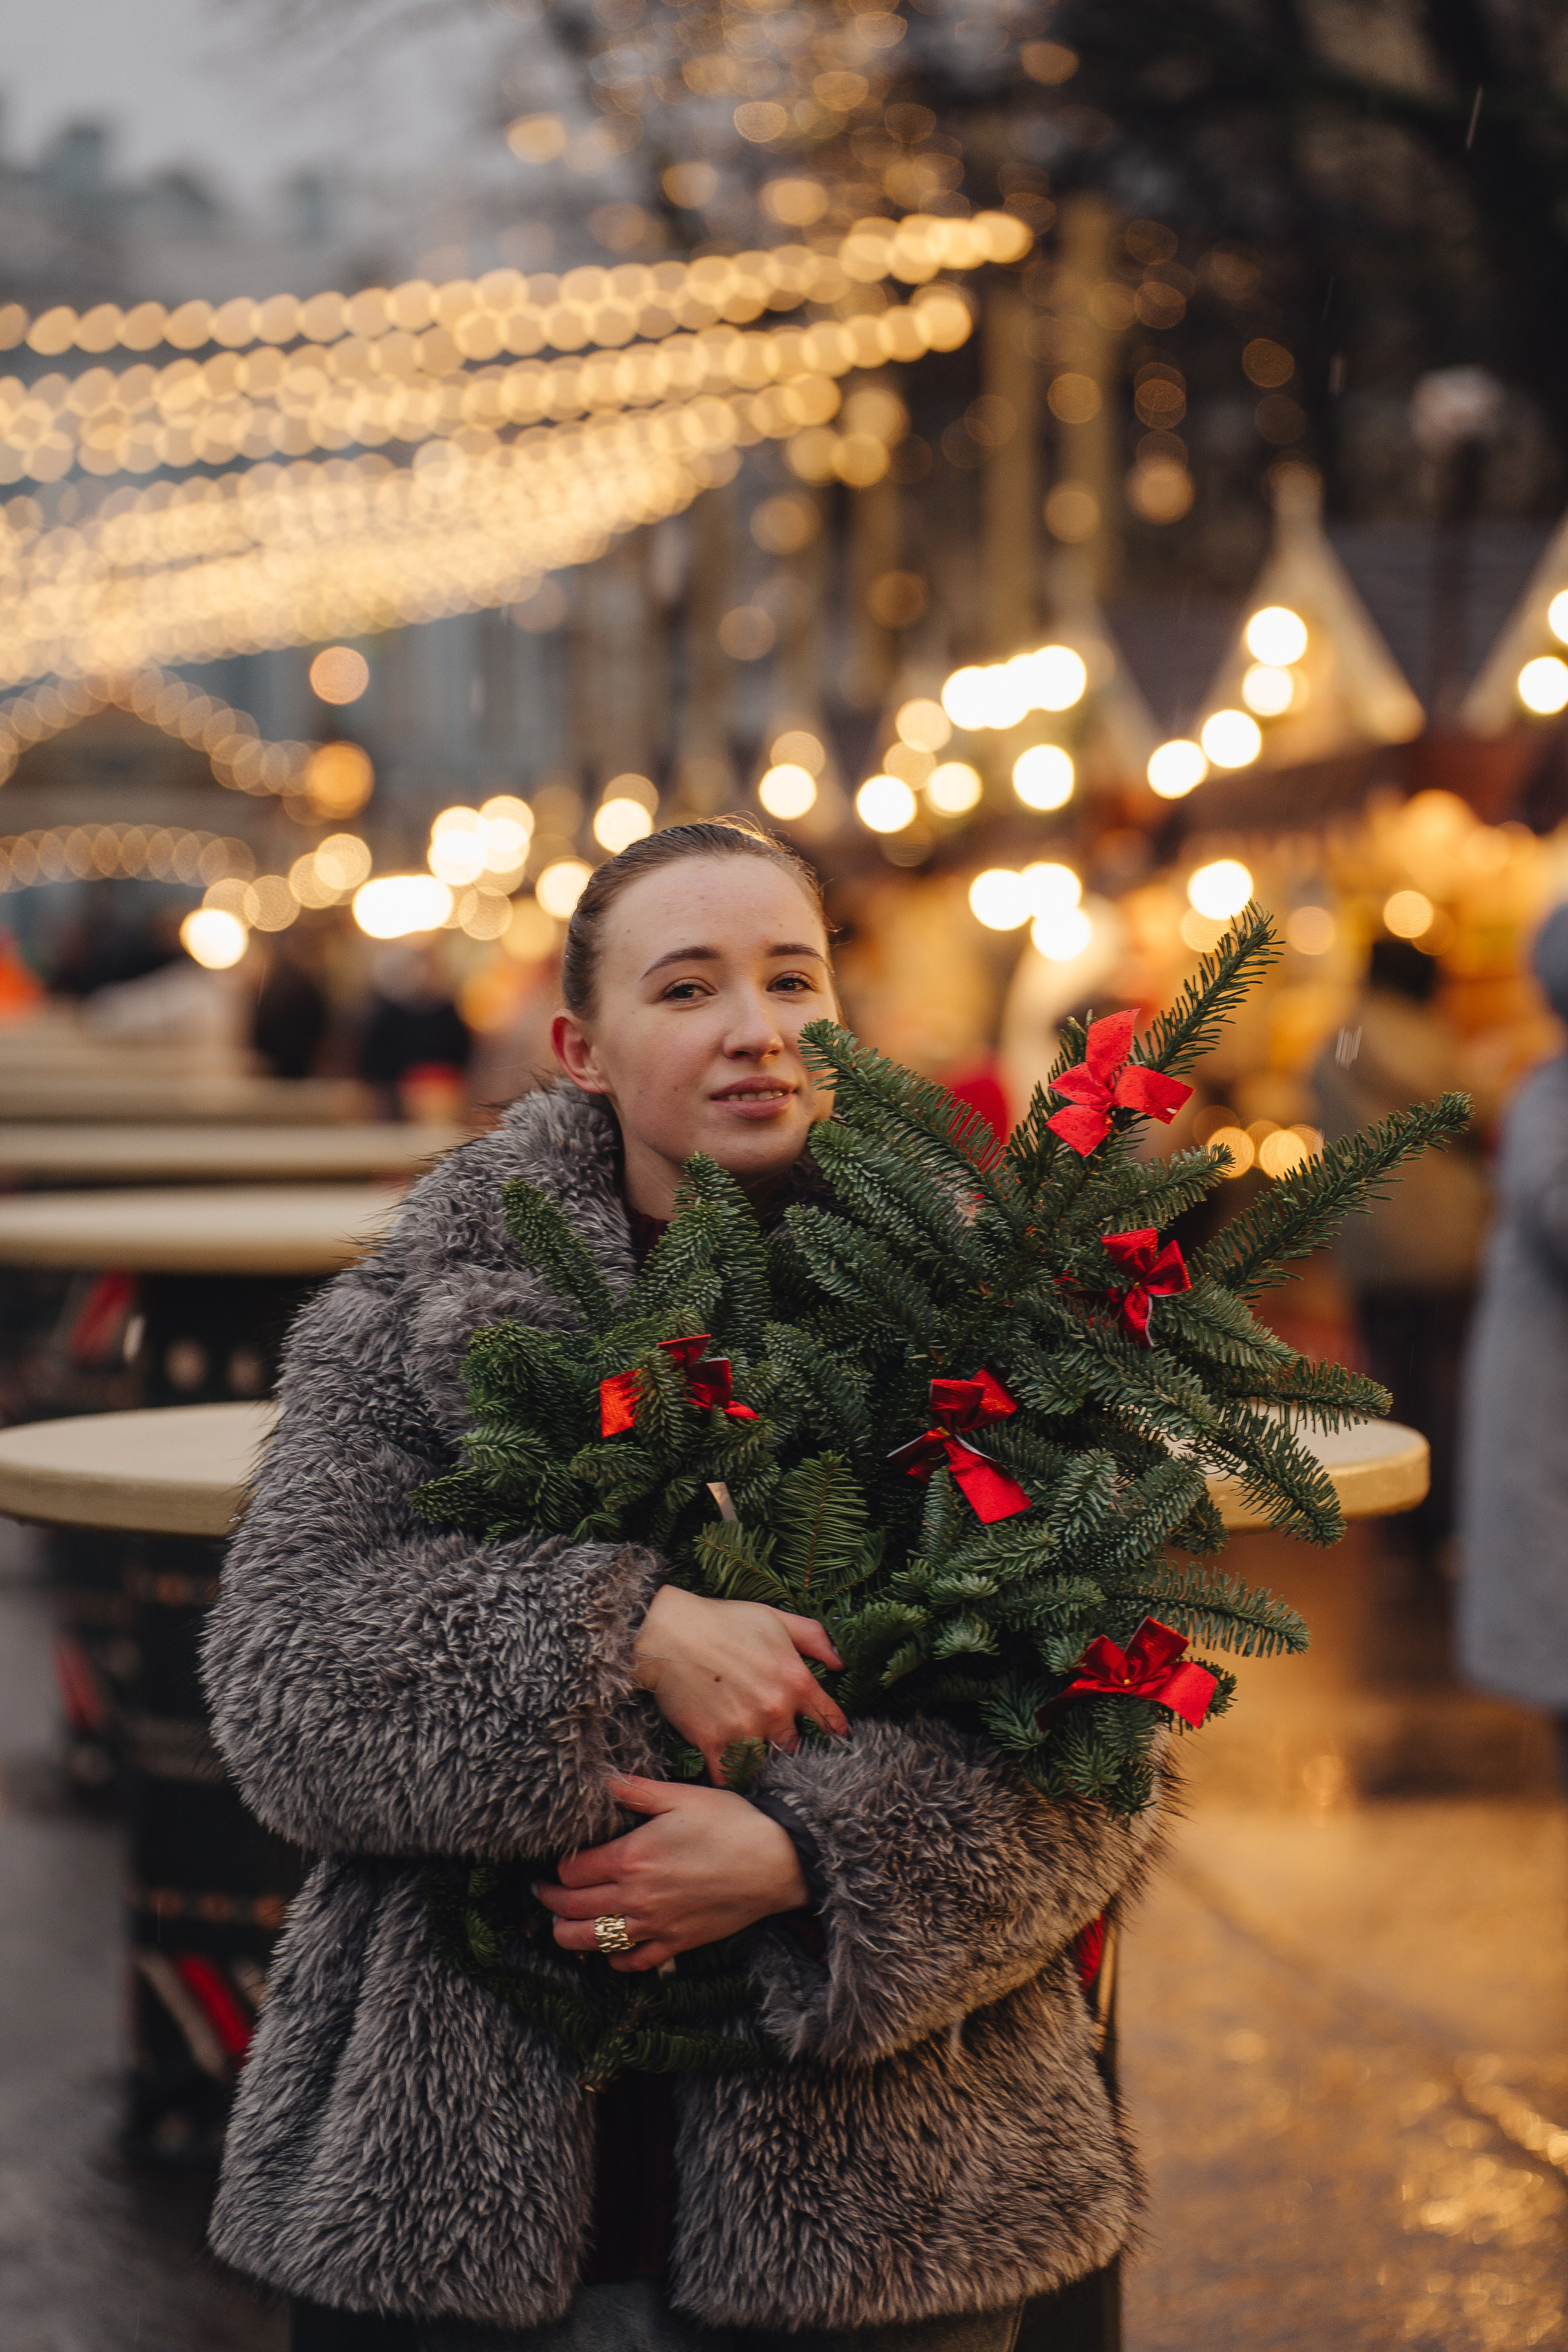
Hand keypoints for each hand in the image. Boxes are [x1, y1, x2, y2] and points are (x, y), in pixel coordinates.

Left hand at [536, 1773, 808, 1971]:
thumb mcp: (682, 1796)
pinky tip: (610, 1951)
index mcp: (631, 1857)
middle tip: (542, 1893)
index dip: (557, 1868)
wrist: (778, 1863)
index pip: (572, 1872)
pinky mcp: (677, 1944)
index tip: (553, 1863)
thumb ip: (636, 1790)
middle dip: (550, 1902)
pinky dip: (615, 1960)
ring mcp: (656, 1925)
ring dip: (569, 1936)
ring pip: (594, 1943)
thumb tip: (603, 1781)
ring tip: (560, 1925)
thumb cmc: (732, 1824)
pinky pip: (634, 1963)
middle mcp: (636, 1897)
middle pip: (573, 1909)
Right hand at [632, 1584, 846, 1781]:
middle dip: (791, 1746)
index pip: (829, 1719)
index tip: (833, 1740)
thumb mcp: (776, 1619)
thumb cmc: (723, 1621)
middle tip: (783, 1747)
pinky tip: (731, 1772)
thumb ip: (814, 1639)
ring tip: (758, 1763)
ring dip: (762, 1763)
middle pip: (796, 1746)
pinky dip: (732, 1776)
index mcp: (795, 1680)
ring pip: (766, 1763)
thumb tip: (842, 1663)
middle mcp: (775, 1709)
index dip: (834, 1731)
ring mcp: (744, 1728)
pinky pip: (730, 1775)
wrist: (668, 1633)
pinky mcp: (713, 1742)